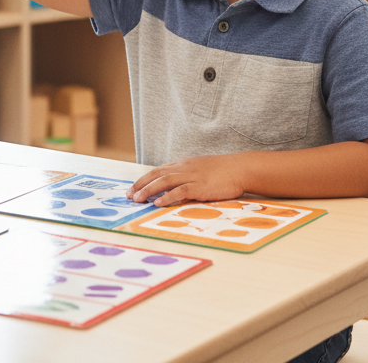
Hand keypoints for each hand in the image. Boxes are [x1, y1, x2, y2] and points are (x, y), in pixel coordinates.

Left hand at [128, 154, 245, 205]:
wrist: (238, 168)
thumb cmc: (221, 172)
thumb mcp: (199, 170)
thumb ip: (186, 177)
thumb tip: (174, 189)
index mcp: (182, 164)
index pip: (157, 171)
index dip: (143, 180)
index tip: (132, 189)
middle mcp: (183, 168)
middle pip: (156, 175)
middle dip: (140, 185)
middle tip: (129, 195)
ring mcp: (191, 176)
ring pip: (164, 181)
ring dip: (148, 190)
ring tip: (137, 200)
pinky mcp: (199, 186)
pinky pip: (180, 190)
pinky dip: (167, 196)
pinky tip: (158, 202)